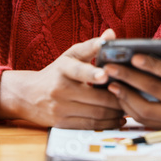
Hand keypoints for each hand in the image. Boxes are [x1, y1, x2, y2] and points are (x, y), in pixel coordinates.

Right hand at [0, 28, 124, 128]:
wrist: (28, 95)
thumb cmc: (55, 72)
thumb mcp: (69, 56)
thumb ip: (91, 46)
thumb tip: (111, 34)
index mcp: (63, 69)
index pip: (78, 70)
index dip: (92, 73)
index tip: (105, 74)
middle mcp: (60, 90)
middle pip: (95, 98)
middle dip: (116, 97)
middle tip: (132, 94)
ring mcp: (60, 109)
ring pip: (95, 113)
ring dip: (115, 112)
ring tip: (128, 106)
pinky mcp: (62, 124)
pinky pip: (90, 125)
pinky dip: (107, 123)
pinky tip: (117, 118)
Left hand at [104, 43, 160, 128]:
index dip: (152, 64)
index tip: (133, 57)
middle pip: (154, 89)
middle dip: (130, 77)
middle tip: (110, 68)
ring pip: (146, 109)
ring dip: (125, 95)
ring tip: (111, 83)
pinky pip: (142, 119)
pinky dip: (127, 106)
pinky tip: (118, 94)